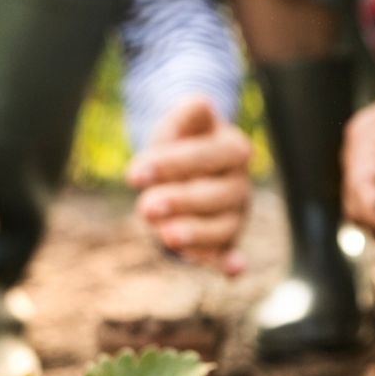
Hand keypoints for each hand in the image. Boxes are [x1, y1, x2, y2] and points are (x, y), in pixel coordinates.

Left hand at [127, 98, 251, 276]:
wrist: (185, 166)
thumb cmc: (181, 142)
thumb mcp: (179, 123)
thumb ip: (187, 114)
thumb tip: (200, 104)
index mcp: (234, 149)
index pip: (207, 157)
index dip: (173, 164)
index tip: (134, 174)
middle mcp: (240, 184)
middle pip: (218, 195)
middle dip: (182, 202)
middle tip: (146, 207)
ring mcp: (235, 214)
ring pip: (223, 228)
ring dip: (197, 233)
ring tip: (167, 236)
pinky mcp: (225, 240)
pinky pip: (229, 252)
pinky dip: (232, 262)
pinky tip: (232, 271)